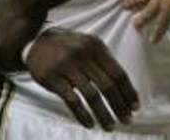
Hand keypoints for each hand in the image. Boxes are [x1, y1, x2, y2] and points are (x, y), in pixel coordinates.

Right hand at [25, 29, 139, 129]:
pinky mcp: (52, 78)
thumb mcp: (88, 46)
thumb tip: (126, 89)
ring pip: (92, 95)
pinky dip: (83, 115)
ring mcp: (67, 66)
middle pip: (107, 85)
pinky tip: (90, 124)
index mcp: (96, 46)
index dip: (128, 92)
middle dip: (119, 106)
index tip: (135, 107)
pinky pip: (72, 101)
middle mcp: (83, 54)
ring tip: (110, 126)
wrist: (35, 43)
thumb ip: (104, 62)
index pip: (118, 72)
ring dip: (103, 114)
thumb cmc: (67, 48)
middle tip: (126, 120)